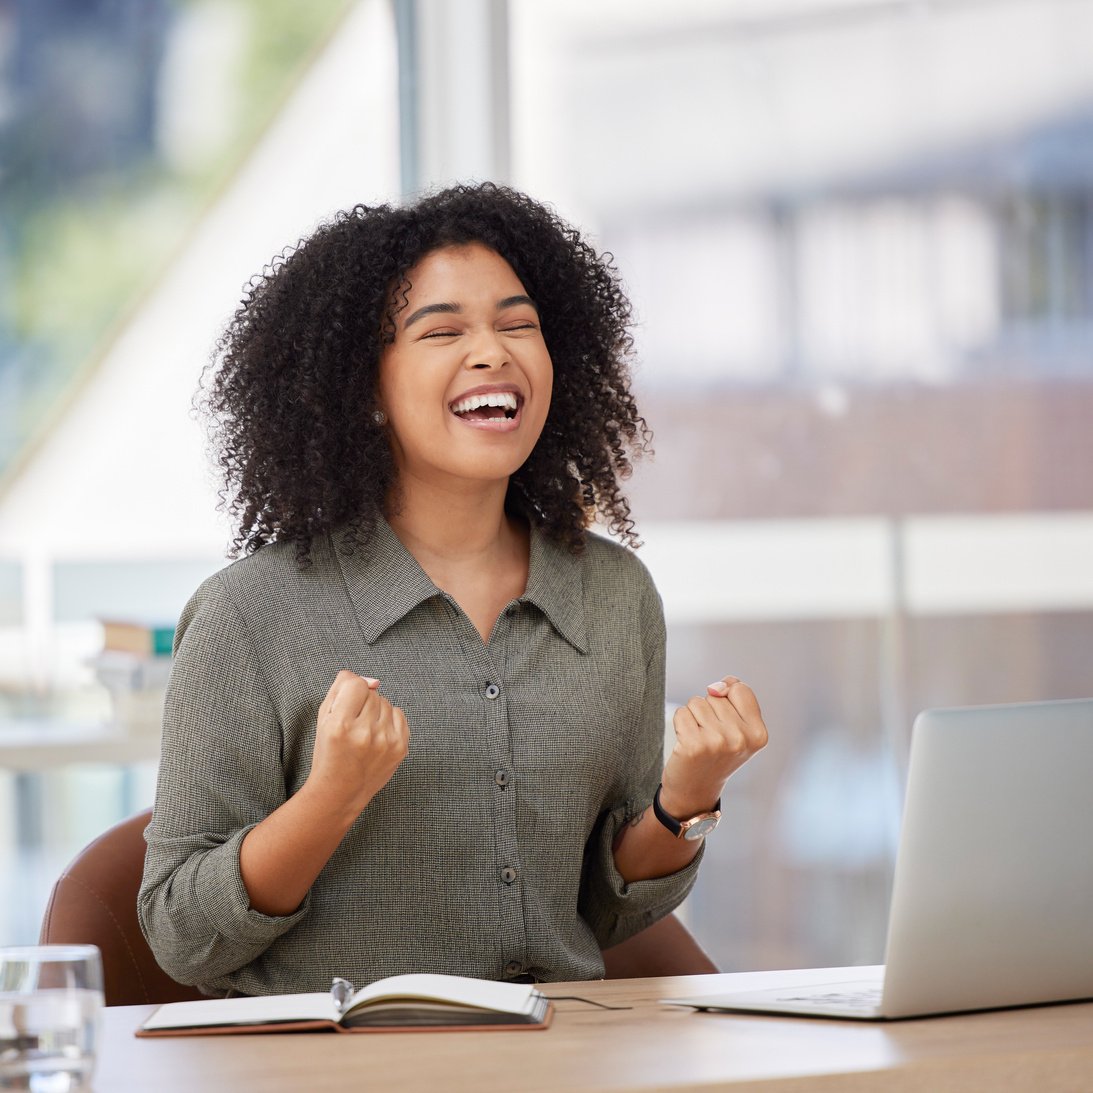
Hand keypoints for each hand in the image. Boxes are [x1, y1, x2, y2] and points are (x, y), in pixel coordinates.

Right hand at [305, 670, 409, 818]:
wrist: (340, 792)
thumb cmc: (329, 752)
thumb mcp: (324, 719)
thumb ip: (342, 689)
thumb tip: (373, 680)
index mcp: (340, 726)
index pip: (356, 684)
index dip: (350, 691)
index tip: (346, 705)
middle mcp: (365, 733)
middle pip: (372, 694)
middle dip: (362, 704)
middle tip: (352, 725)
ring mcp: (386, 742)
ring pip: (386, 703)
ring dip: (375, 712)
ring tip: (363, 733)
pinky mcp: (401, 748)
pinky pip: (399, 714)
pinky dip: (389, 720)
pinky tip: (376, 735)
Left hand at [659, 676, 767, 817]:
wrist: (696, 790)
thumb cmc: (716, 756)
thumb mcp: (739, 730)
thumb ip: (734, 700)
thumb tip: (716, 687)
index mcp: (758, 734)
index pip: (741, 689)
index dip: (727, 697)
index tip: (725, 719)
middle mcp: (741, 738)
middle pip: (716, 696)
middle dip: (709, 711)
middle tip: (711, 737)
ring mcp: (718, 742)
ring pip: (697, 702)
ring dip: (694, 717)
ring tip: (699, 739)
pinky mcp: (694, 745)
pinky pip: (682, 712)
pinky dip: (680, 723)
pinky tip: (687, 742)